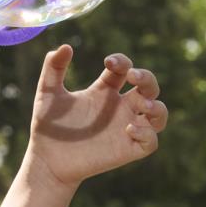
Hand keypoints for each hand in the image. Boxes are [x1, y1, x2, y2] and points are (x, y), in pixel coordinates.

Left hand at [25, 44, 167, 190]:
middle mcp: (119, 107)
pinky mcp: (127, 150)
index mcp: (104, 91)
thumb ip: (53, 69)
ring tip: (142, 103)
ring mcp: (126, 128)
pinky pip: (151, 141)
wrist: (46, 160)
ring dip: (157, 106)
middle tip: (133, 76)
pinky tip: (128, 128)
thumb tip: (64, 46)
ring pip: (159, 114)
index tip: (108, 62)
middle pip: (149, 87)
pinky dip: (147, 133)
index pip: (124, 69)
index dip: (122, 61)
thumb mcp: (47, 93)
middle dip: (147, 78)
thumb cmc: (48, 127)